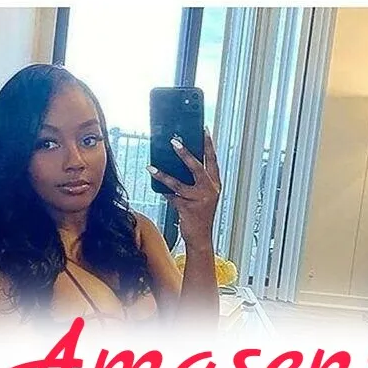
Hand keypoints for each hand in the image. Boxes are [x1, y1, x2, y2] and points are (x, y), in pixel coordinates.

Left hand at [147, 128, 221, 250]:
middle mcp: (209, 190)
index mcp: (215, 185)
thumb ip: (196, 181)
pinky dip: (164, 192)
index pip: (213, 161)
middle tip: (174, 142)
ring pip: (178, 183)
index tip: (204, 129)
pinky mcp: (187, 208)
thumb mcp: (203, 196)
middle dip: (185, 153)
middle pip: (197, 167)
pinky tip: (156, 186)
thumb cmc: (200, 216)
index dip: (209, 145)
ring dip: (163, 175)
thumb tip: (177, 165)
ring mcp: (199, 200)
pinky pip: (172, 196)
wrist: (201, 237)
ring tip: (152, 167)